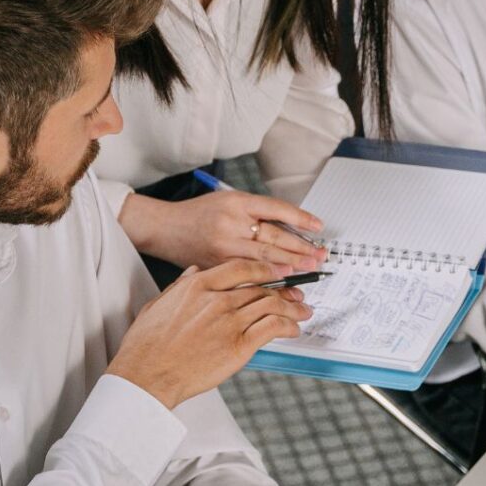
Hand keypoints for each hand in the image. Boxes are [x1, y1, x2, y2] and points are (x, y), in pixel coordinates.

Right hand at [106, 260, 310, 407]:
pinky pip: (273, 328)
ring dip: (292, 307)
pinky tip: (293, 328)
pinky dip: (288, 326)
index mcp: (198, 286)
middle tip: (295, 294)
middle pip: (260, 287)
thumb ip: (180, 286)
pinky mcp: (239, 345)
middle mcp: (217, 300)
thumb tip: (193, 273)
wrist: (146, 375)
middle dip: (283, 290)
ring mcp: (230, 322)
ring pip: (271, 306)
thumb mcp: (158, 304)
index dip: (264, 269)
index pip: (241, 268)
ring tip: (302, 311)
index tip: (274, 272)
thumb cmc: (147, 346)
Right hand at [121, 190, 328, 272]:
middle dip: (301, 247)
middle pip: (274, 235)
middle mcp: (230, 222)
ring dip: (290, 264)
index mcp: (236, 202)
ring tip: (309, 269)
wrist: (165, 228)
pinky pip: (248, 273)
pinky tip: (283, 283)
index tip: (318, 227)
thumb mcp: (227, 202)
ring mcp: (223, 246)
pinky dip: (268, 278)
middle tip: (320, 255)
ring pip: (264, 257)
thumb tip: (291, 230)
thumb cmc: (198, 215)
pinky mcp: (217, 265)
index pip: (276, 208)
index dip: (300, 219)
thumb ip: (255, 215)